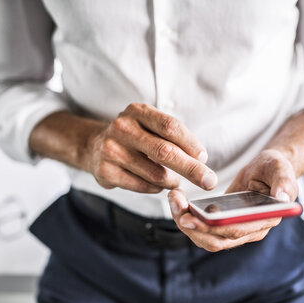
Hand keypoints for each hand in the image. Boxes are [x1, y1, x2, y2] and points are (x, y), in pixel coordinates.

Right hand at [83, 103, 217, 192]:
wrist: (94, 146)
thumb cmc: (133, 136)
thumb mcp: (149, 124)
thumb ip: (173, 137)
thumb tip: (199, 159)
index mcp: (137, 111)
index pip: (170, 127)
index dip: (191, 143)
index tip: (204, 157)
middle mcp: (123, 128)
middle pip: (165, 152)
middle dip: (192, 169)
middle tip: (209, 181)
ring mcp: (112, 150)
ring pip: (156, 174)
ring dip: (173, 181)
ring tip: (174, 180)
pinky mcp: (106, 171)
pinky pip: (143, 186)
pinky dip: (156, 188)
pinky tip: (156, 184)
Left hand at [167, 149, 297, 251]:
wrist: (265, 171)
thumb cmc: (273, 169)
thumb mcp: (280, 168)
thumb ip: (285, 182)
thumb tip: (284, 198)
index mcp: (265, 220)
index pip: (236, 230)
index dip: (212, 227)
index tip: (190, 217)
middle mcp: (250, 232)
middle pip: (216, 240)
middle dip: (192, 225)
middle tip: (175, 203)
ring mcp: (235, 231)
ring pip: (205, 238)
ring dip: (186, 223)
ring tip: (174, 198)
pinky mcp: (222, 226)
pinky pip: (202, 230)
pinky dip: (187, 218)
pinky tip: (178, 201)